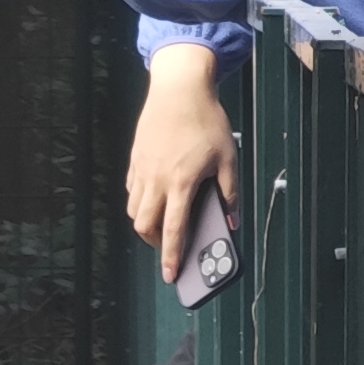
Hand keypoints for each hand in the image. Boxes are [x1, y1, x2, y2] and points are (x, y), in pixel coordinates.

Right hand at [127, 48, 233, 281]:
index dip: (171, 256)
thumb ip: (229, 193)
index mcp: (182, 182)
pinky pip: (132, 190)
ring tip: (163, 221)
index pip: (173, 230)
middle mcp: (157, 179)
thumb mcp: (227, 157)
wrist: (179, 88)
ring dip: (146, 223)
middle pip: (144, 226)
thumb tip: (231, 222)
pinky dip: (140, 201)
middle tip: (169, 244)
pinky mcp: (135, 159)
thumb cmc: (206, 120)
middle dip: (155, 242)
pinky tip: (155, 196)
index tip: (171, 275)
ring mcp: (142, 169)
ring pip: (134, 210)